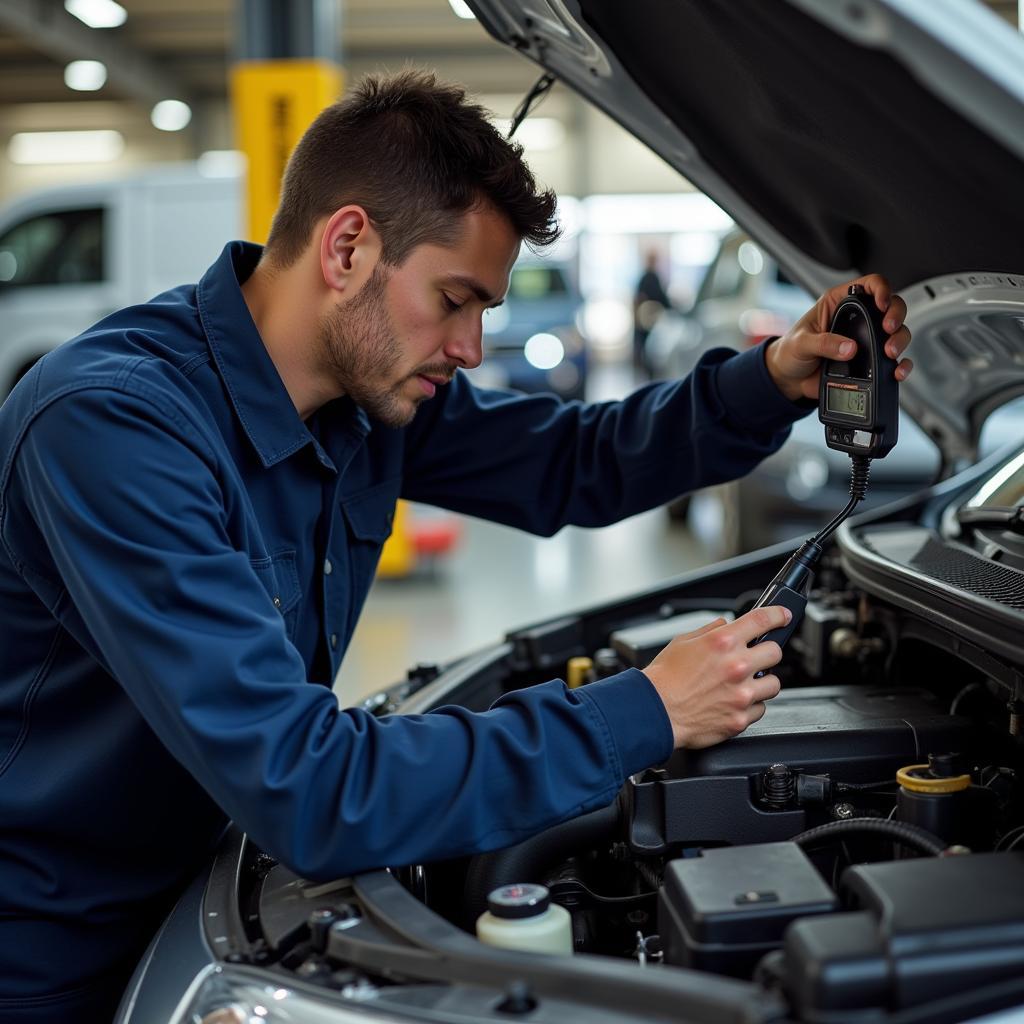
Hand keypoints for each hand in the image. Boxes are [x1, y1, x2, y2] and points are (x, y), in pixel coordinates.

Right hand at [642, 606, 789, 748]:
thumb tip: (725, 625)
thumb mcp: (682, 642)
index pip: (762, 620)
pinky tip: (733, 702)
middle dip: (766, 653)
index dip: (778, 614)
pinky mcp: (740, 718)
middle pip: (775, 652)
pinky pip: (760, 709)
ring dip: (761, 682)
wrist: (655, 711)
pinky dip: (750, 706)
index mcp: (722, 642)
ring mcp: (741, 694)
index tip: (783, 616)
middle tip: (754, 658)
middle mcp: (736, 666)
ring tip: (743, 684)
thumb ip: (709, 631)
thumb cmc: (664, 678)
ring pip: (773, 683)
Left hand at [766, 274, 913, 401]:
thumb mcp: (800, 343)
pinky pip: (892, 361)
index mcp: (838, 303)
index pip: (869, 285)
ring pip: (897, 332)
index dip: (881, 289)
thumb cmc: (790, 353)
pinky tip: (897, 370)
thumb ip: (823, 343)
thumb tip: (849, 348)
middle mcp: (857, 318)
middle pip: (891, 306)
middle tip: (888, 330)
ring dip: (900, 341)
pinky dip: (901, 365)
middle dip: (896, 316)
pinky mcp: (870, 361)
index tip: (882, 304)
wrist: (790, 381)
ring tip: (889, 353)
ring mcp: (866, 340)